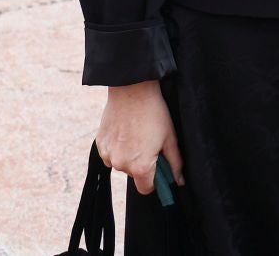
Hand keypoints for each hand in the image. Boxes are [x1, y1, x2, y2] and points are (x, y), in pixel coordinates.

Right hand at [96, 81, 183, 195]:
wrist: (132, 90)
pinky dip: (117, 147)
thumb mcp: (170, 138)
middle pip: (134, 174)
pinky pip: (110, 154)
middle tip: (149, 142)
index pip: (146, 189)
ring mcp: (108, 155)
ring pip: (121, 163)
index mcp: (140, 167)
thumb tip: (179, 181)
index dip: (154, 180)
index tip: (158, 167)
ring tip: (136, 133)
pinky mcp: (99, 144)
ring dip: (128, 155)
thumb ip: (175, 163)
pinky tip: (125, 130)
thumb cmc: (154, 113)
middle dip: (142, 163)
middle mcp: (121, 165)